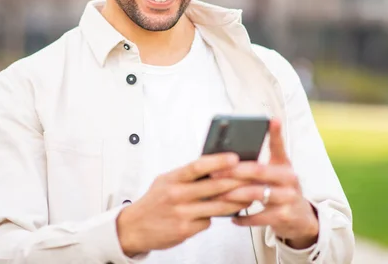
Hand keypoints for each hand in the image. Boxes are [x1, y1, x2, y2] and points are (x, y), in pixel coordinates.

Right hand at [116, 153, 250, 256]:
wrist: (133, 227)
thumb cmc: (154, 201)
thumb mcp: (165, 181)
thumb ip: (187, 175)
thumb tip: (214, 165)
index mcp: (172, 179)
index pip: (197, 166)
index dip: (217, 161)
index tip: (234, 158)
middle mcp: (176, 195)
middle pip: (213, 187)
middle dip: (237, 182)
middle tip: (254, 177)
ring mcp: (181, 214)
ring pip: (217, 207)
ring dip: (237, 201)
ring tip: (251, 195)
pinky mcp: (184, 230)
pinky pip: (208, 222)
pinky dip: (217, 217)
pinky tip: (225, 213)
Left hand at [215, 119, 318, 248]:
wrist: (301, 219)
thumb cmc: (281, 190)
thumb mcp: (278, 173)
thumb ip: (260, 162)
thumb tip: (235, 150)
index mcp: (284, 165)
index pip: (279, 146)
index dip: (275, 133)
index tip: (271, 119)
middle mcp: (289, 179)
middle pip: (259, 170)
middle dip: (234, 171)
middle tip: (214, 172)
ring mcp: (288, 198)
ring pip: (256, 193)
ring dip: (234, 194)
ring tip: (218, 195)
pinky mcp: (284, 216)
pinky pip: (258, 217)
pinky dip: (244, 217)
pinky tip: (232, 217)